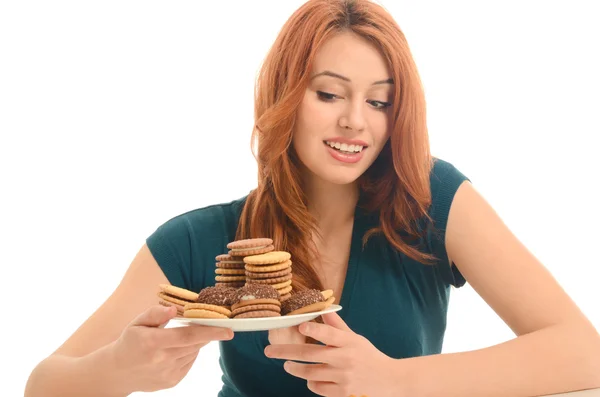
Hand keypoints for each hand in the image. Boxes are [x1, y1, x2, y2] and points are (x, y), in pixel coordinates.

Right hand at [111, 305, 232, 392]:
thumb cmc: (130, 341)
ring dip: (195, 342)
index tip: (228, 330)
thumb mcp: (137, 323)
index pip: (188, 336)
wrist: (118, 372)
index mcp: (152, 342)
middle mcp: (161, 360)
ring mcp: (168, 373)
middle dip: (207, 333)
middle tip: (210, 323)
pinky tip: (176, 349)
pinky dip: (189, 352)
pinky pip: (190, 362)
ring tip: (180, 337)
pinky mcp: (172, 381)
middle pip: (195, 343)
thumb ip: (155, 313)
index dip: (210, 332)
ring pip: (194, 352)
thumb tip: (174, 308)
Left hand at [264, 312, 401, 396]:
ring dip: (295, 369)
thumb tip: (323, 310)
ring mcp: (343, 377)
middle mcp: (345, 359)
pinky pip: (319, 388)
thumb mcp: (356, 338)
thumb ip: (337, 326)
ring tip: (287, 366)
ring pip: (310, 373)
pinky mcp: (343, 392)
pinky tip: (307, 379)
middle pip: (311, 355)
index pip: (329, 334)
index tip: (301, 327)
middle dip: (286, 353)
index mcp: (349, 342)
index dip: (314, 331)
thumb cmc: (369, 356)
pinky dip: (311, 383)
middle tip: (269, 352)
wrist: (390, 380)